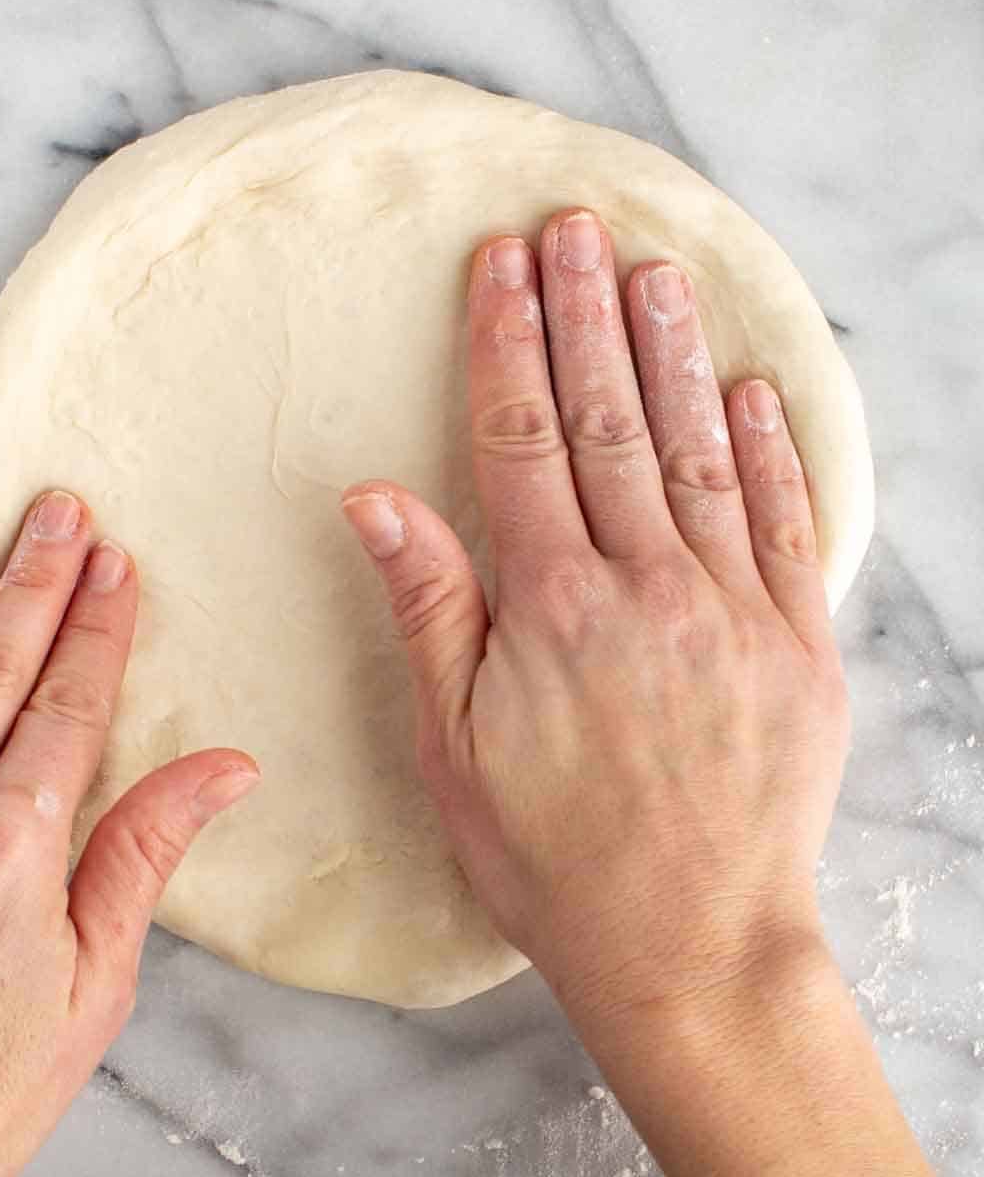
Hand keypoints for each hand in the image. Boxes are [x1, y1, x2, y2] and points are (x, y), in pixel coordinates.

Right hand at [343, 208, 848, 1045]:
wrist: (693, 950)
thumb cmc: (553, 863)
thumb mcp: (455, 749)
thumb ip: (429, 609)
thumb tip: (377, 496)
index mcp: (553, 607)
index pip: (522, 440)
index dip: (506, 343)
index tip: (500, 262)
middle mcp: (647, 588)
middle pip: (609, 420)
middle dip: (584, 314)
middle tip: (574, 226)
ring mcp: (732, 611)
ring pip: (695, 452)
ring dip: (671, 355)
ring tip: (654, 271)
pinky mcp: (798, 647)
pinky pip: (782, 525)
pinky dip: (768, 451)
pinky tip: (749, 389)